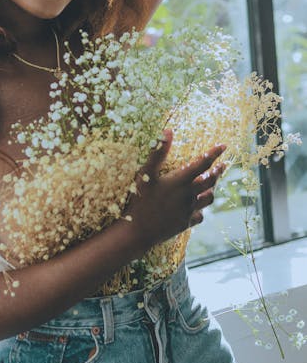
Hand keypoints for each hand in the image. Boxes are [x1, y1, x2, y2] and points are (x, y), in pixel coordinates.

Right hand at [122, 129, 225, 256]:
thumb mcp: (146, 173)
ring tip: (213, 184)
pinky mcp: (185, 223)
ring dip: (212, 189)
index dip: (214, 153)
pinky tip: (197, 207)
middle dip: (219, 171)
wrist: (138, 232)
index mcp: (180, 181)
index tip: (224, 146)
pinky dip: (201, 209)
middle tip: (224, 165)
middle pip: (210, 181)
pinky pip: (199, 215)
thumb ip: (158, 152)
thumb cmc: (140, 200)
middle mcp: (188, 195)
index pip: (202, 163)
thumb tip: (168, 131)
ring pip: (209, 198)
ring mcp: (188, 211)